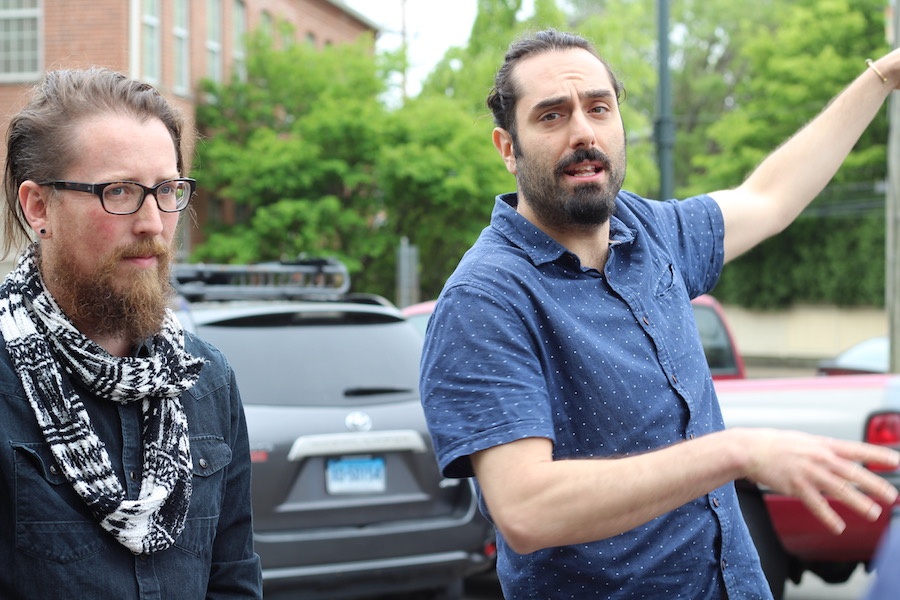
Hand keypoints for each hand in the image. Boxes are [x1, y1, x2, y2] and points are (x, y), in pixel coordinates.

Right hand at [739, 428, 899, 534]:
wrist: (749, 448)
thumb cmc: (776, 444)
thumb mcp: (805, 441)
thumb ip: (825, 451)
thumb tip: (845, 461)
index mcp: (822, 445)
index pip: (856, 449)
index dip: (877, 455)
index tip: (896, 461)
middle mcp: (818, 457)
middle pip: (852, 472)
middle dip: (874, 484)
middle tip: (892, 496)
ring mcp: (807, 471)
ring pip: (838, 489)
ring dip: (858, 502)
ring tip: (873, 513)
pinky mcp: (794, 485)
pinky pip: (815, 504)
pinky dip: (828, 516)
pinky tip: (838, 527)